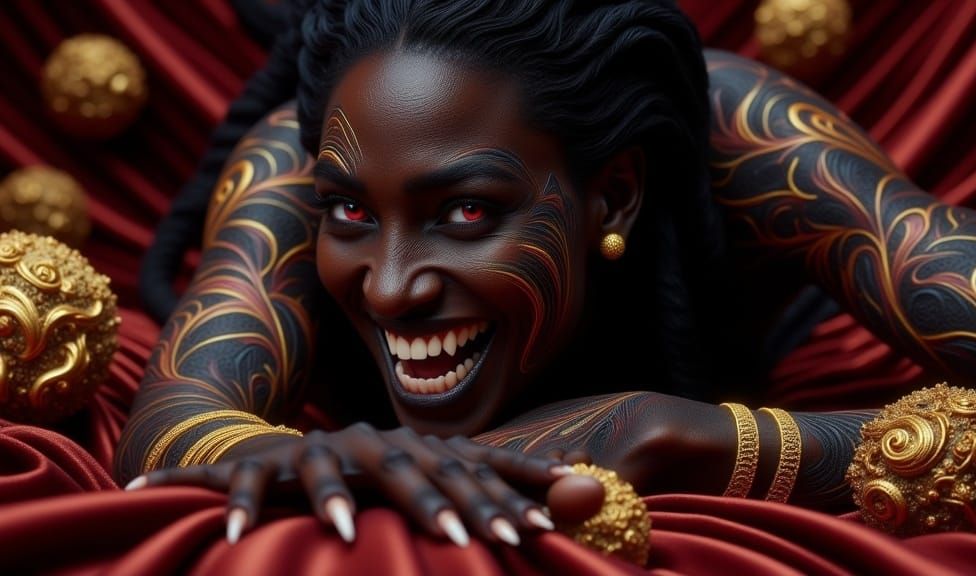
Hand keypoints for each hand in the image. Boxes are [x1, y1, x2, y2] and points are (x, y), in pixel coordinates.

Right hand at [126, 423, 571, 546]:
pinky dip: (241, 502)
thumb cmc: (361, 478)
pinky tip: (239, 534)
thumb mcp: (422, 487)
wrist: (269, 455)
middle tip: (489, 543)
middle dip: (455, 505)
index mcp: (410, 449)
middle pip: (418, 469)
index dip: (503, 498)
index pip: (464, 470)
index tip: (541, 530)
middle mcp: (371, 442)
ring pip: (343, 470)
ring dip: (365, 500)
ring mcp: (319, 451)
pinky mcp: (264, 466)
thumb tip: (586, 484)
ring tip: (392, 534)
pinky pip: (250, 480)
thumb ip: (490, 491)